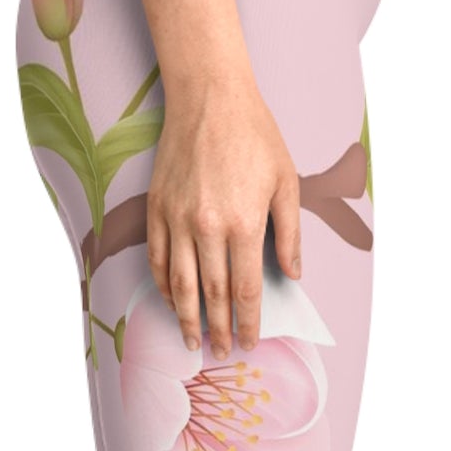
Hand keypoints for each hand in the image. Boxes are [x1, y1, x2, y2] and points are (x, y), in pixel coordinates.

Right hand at [146, 82, 302, 359]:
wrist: (209, 98)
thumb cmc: (254, 136)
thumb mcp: (286, 182)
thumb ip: (290, 233)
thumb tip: (294, 274)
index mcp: (243, 223)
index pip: (245, 289)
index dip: (248, 321)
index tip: (249, 342)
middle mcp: (206, 227)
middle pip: (212, 294)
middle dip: (217, 328)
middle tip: (219, 351)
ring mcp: (177, 219)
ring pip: (180, 284)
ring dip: (186, 317)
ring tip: (191, 340)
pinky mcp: (156, 209)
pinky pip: (158, 259)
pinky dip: (164, 286)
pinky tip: (172, 302)